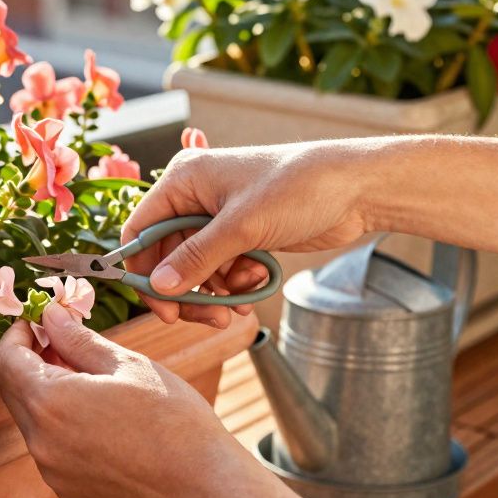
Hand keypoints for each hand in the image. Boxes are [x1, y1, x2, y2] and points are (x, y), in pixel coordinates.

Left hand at [0, 303, 265, 497]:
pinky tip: (98, 415)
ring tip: (89, 378)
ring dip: (47, 392)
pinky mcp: (67, 491)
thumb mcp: (126, 364)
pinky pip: (50, 447)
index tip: (41, 322)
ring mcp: (52, 471)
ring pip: (32, 419)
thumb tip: (50, 316)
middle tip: (65, 342)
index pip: (6, 360)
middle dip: (31, 360)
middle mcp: (40, 442)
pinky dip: (61, 424)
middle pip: (13, 389)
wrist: (205, 488)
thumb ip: (77, 339)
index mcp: (50, 403)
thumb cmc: (173, 419)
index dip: (18, 334)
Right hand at [123, 140, 374, 326]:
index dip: (144, 270)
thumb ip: (196, 259)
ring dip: (215, 292)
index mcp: (183, 180)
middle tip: (208, 317)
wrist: (356, 188)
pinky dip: (234, 285)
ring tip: (241, 301)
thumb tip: (159, 288)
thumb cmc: (298, 187)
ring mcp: (218, 217)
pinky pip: (221, 270)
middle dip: (188, 290)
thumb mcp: (242, 227)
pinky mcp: (241, 235)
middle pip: (168, 257)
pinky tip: (256, 284)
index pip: (141, 230)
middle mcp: (195, 197)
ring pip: (196, 269)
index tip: (162, 307)